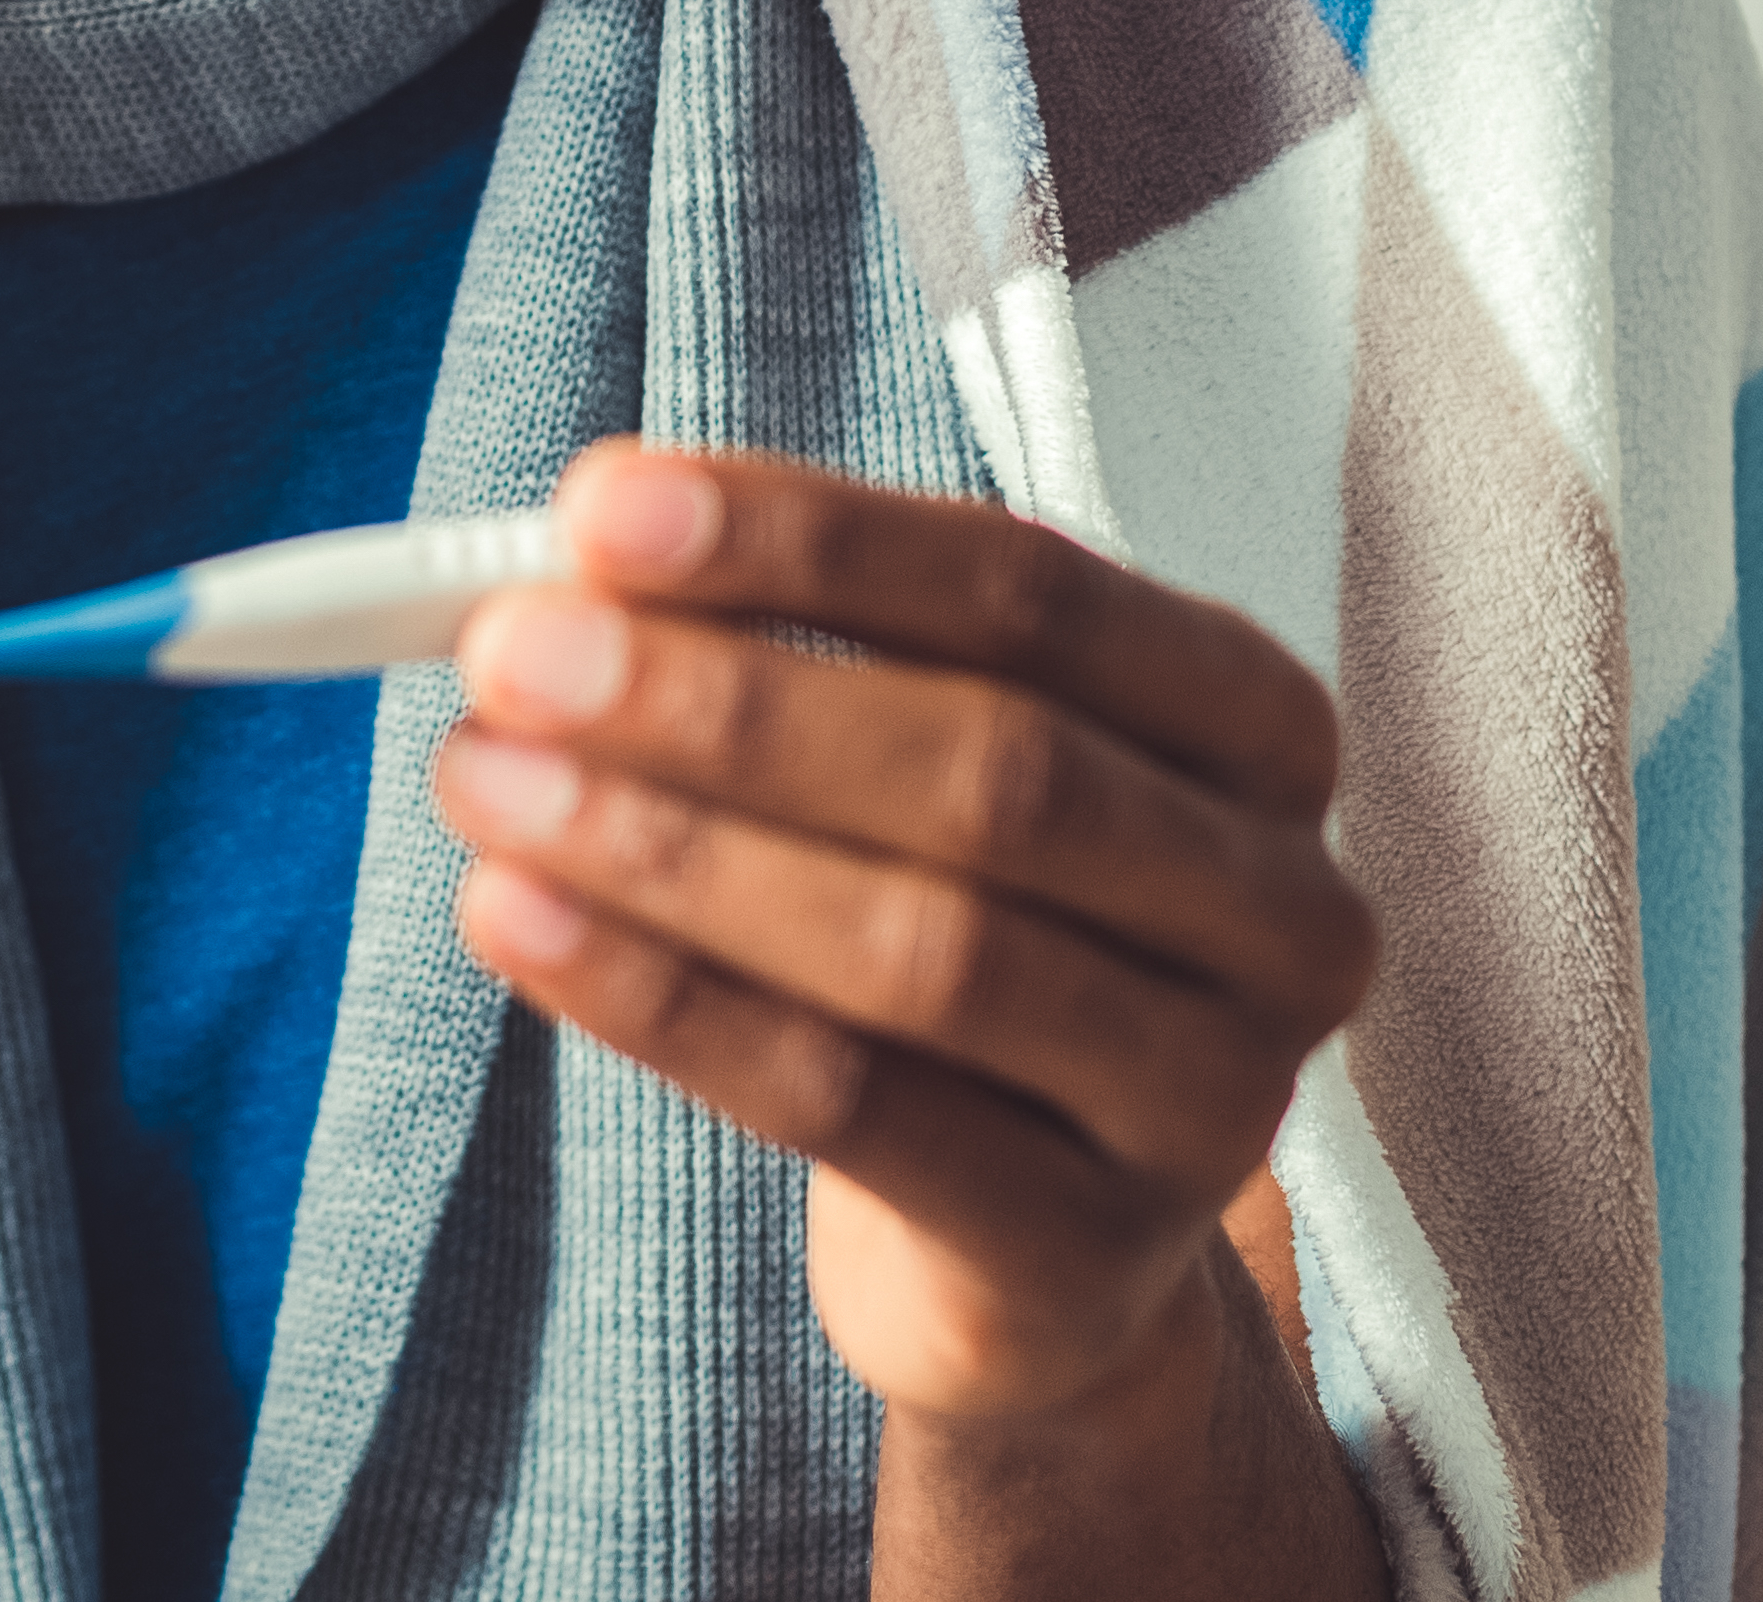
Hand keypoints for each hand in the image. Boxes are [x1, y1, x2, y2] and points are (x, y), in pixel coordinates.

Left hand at [432, 447, 1379, 1438]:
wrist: (1040, 1244)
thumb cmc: (978, 927)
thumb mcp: (934, 757)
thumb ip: (797, 642)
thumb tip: (579, 554)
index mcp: (1257, 724)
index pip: (1035, 590)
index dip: (814, 540)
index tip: (601, 506)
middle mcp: (1275, 904)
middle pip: (992, 771)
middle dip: (725, 701)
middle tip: (513, 653)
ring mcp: (1208, 1098)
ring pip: (921, 949)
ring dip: (672, 851)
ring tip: (487, 783)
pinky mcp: (1091, 1254)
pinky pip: (847, 1111)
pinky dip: (662, 1003)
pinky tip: (524, 924)